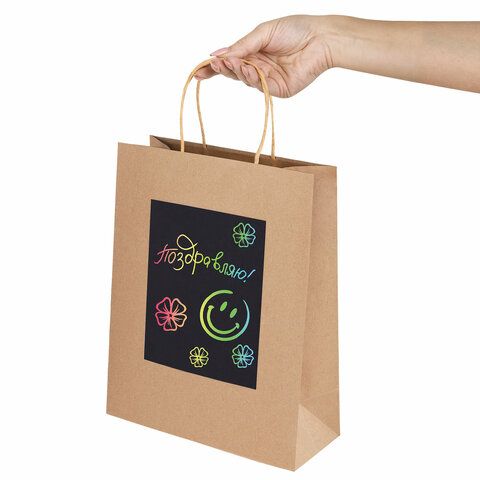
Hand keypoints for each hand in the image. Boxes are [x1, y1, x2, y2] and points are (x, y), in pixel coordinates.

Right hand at [194, 15, 333, 97]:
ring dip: (238, 72)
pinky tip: (250, 70)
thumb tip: (218, 55)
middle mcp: (259, 67)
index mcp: (254, 51)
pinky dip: (252, 78)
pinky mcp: (278, 90)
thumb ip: (241, 46)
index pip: (230, 61)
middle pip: (234, 73)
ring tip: (235, 64)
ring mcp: (268, 79)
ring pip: (245, 80)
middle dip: (223, 70)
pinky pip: (260, 87)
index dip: (215, 67)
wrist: (320, 39)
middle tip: (215, 66)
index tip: (199, 71)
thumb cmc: (295, 30)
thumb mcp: (262, 33)